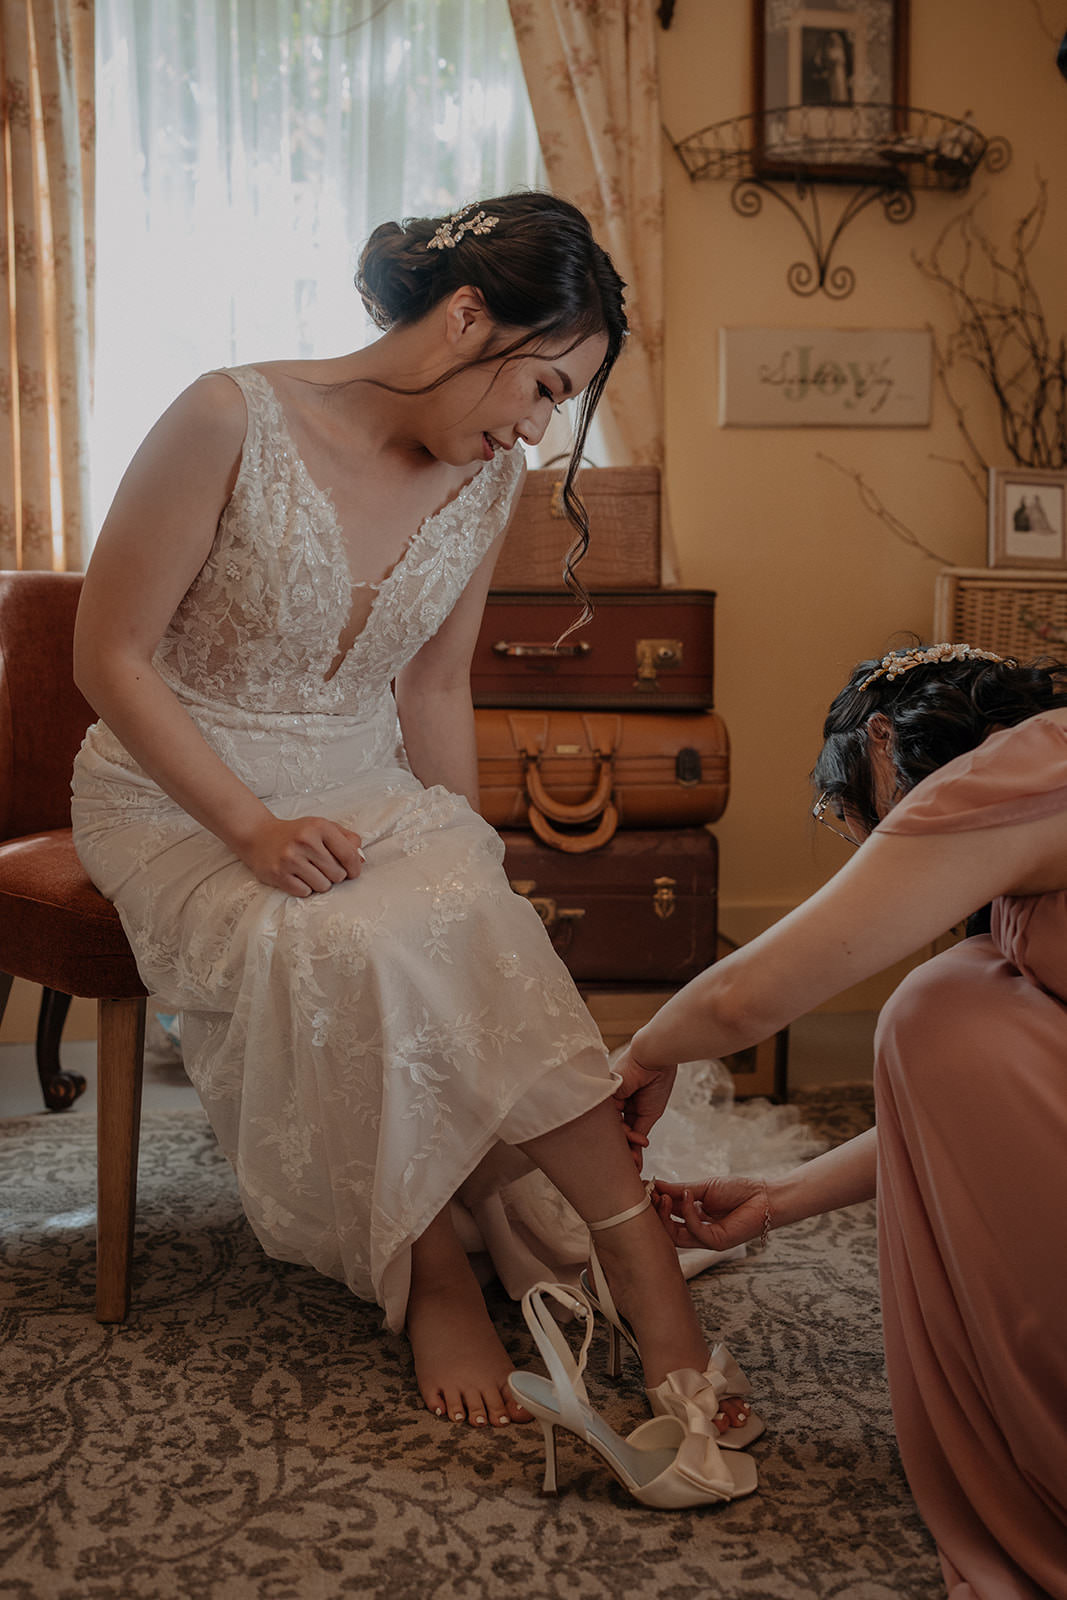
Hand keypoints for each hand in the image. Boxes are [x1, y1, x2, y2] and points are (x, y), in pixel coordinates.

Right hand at [239, 815, 364, 896]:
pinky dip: (305, 888)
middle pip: (338, 874)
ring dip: (321, 883)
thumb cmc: (296, 833)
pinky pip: (305, 892)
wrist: (258, 836)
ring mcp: (290, 859)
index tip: (353, 872)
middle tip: (324, 869)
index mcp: (319, 827)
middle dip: (335, 875)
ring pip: (323, 886)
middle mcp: (304, 841)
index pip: (349, 855)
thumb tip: (361, 860)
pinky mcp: (279, 874)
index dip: (355, 868)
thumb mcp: (322, 827)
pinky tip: (298, 877)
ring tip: (311, 872)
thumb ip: (346, 839)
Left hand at [611, 1042, 676, 1167]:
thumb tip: (637, 1150)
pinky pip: (611, 1121)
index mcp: (627, 1106)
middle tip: (632, 1171)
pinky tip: (634, 1141)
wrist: (655, 1060)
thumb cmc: (656, 1083)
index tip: (636, 1167)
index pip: (625, 1132)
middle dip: (624, 1153)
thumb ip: (639, 1131)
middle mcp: (616, 1105)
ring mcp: (609, 1102)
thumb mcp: (650, 1114)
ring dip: (625, 1146)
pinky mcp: (606, 1098)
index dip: (630, 1149)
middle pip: (615, 1134)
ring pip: (612, 1130)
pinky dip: (623, 1132)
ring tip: (635, 1160)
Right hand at [652, 1176, 768, 1252]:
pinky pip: (693, 1231)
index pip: (666, 1215)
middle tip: (649, 1194)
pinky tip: (688, 1197)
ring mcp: (705, 1238)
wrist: (765, 1196)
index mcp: (693, 1216)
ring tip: (662, 1197)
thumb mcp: (703, 1187)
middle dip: (654, 1213)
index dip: (653, 1204)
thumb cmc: (738, 1190)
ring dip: (665, 1216)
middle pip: (666, 1229)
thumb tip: (655, 1184)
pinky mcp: (716, 1242)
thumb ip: (679, 1190)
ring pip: (675, 1235)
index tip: (644, 1188)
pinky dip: (687, 1214)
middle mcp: (696, 1230)